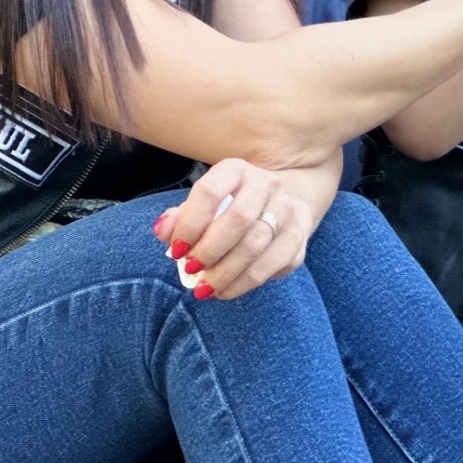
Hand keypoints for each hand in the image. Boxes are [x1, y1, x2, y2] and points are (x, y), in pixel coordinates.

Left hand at [154, 159, 310, 300]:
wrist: (277, 205)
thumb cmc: (228, 207)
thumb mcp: (202, 205)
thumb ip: (179, 217)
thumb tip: (163, 231)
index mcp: (235, 171)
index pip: (210, 192)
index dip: (189, 224)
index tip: (176, 251)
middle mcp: (266, 184)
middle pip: (238, 219)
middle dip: (210, 250)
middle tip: (191, 270)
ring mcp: (287, 209)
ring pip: (256, 245)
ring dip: (225, 272)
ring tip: (205, 288)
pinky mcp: (299, 236)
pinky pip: (272, 265)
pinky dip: (244, 284)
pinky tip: (225, 291)